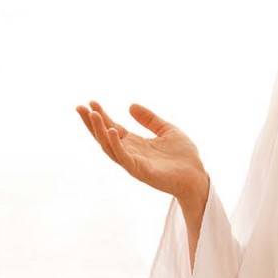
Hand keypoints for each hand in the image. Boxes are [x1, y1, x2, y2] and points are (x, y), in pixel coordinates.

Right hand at [75, 100, 208, 200]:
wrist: (197, 176)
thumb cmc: (184, 157)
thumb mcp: (167, 130)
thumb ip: (150, 119)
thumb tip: (130, 106)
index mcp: (135, 144)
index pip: (112, 128)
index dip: (102, 116)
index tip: (91, 102)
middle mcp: (130, 154)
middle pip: (104, 138)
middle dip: (91, 123)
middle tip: (80, 107)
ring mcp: (134, 163)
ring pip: (110, 148)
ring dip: (100, 131)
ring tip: (93, 115)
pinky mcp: (141, 172)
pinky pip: (124, 158)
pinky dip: (116, 145)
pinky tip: (112, 130)